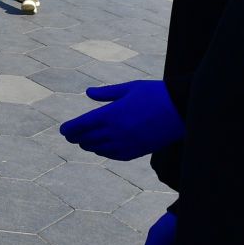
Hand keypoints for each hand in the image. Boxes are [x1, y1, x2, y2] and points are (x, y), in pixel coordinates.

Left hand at [60, 79, 183, 159]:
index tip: (62, 130)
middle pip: (87, 139)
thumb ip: (107, 93)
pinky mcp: (137, 151)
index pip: (81, 126)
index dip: (69, 129)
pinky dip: (105, 152)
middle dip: (77, 137)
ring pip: (99, 149)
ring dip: (89, 145)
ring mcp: (126, 144)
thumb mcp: (129, 88)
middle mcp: (115, 132)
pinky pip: (115, 156)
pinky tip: (103, 148)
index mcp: (111, 114)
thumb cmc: (155, 94)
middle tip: (71, 135)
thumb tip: (88, 93)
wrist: (181, 110)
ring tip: (85, 141)